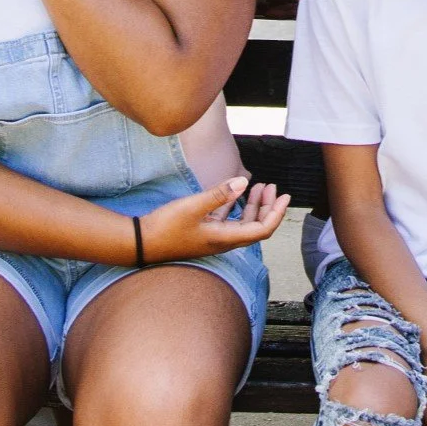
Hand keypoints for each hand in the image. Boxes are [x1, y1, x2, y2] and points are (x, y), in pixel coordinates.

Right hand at [139, 178, 289, 261]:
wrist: (142, 243)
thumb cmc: (166, 227)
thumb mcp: (193, 206)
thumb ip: (219, 194)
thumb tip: (243, 182)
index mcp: (225, 239)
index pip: (261, 230)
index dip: (275, 214)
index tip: (284, 196)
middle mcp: (222, 241)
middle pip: (255, 226)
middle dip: (267, 206)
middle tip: (273, 187)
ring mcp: (212, 237)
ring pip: (242, 222)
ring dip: (253, 205)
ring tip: (260, 185)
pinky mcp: (202, 232)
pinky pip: (227, 219)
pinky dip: (235, 206)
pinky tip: (235, 192)